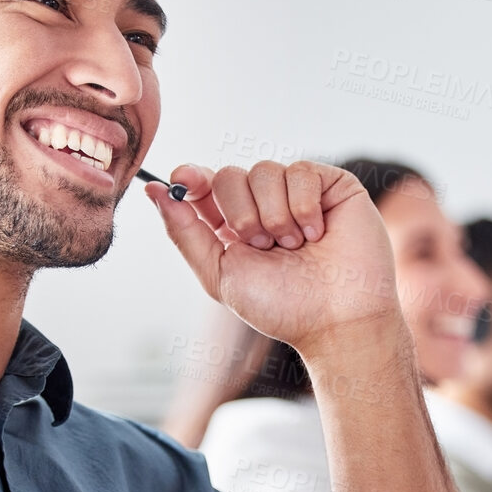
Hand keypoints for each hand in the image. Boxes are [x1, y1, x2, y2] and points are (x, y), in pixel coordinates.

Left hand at [144, 161, 400, 359]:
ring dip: (274, 216)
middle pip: (229, 175)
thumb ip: (185, 232)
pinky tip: (317, 233)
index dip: (191, 178)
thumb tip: (153, 190)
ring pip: (264, 171)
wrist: (338, 320)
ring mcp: (298, 194)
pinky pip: (301, 171)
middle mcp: (264, 205)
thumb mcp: (220, 274)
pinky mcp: (331, 186)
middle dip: (240, 213)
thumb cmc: (283, 307)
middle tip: (264, 246)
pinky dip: (303, 206)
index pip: (204, 185)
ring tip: (295, 245)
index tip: (185, 180)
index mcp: (234, 226)